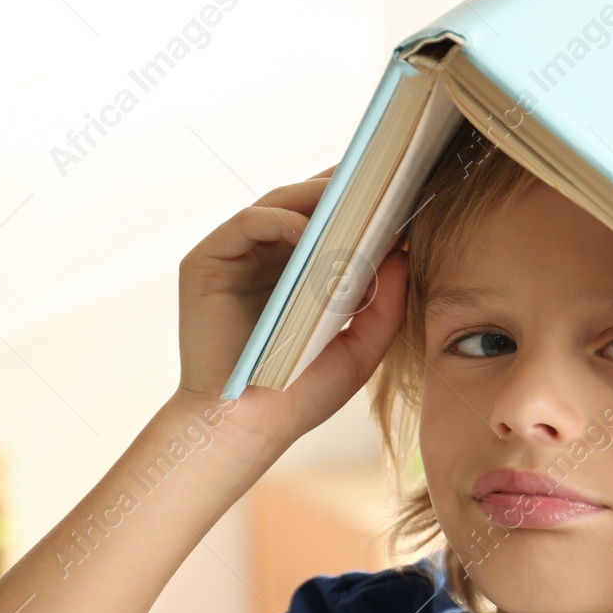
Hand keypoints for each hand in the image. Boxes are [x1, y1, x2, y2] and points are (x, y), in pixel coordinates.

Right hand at [175, 165, 408, 457]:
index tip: (401, 193)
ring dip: (319, 199)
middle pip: (306, 202)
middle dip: (345, 191)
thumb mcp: (360, 347)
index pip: (329, 221)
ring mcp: (235, 256)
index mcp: (297, 272)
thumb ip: (384, 304)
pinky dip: (283, 219)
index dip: (361, 204)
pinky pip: (249, 222)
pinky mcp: (207, 261)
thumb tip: (405, 254)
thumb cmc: (299, 395)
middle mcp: (264, 257)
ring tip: (356, 206)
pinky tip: (313, 235)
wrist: (247, 428)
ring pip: (279, 202)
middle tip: (384, 183)